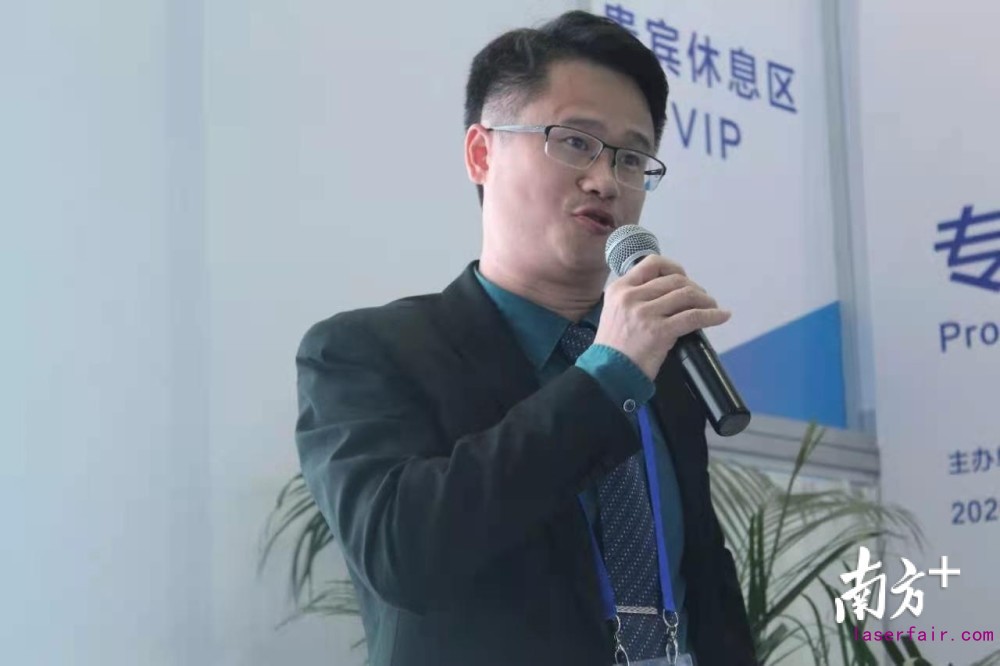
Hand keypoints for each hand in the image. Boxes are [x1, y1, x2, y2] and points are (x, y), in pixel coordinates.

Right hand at [593, 255, 730, 380]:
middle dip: (694, 287)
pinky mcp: (659, 331)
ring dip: (706, 300)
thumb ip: (635, 297)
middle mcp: (631, 297)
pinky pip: (693, 317)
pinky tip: (721, 316)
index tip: (684, 278)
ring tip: (712, 307)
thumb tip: (668, 291)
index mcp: (619, 289)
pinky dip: (712, 315)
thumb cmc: (613, 347)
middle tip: (702, 299)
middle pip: (674, 280)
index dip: (674, 267)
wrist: (608, 373)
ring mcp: (645, 314)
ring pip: (687, 295)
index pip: (652, 264)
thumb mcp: (615, 312)